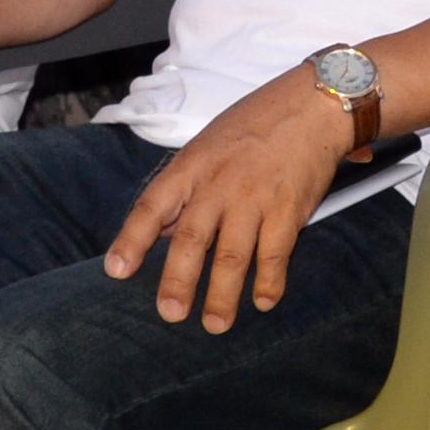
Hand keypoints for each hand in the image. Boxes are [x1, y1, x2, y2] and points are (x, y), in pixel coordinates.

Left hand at [102, 67, 353, 332]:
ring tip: (216, 324)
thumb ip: (186, 186)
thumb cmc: (257, 124)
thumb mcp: (209, 143)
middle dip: (178, 281)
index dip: (133, 239)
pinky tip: (263, 300)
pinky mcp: (289, 210)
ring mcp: (255, 198)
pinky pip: (274, 254)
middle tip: (171, 313)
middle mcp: (220, 184)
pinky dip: (269, 282)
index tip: (117, 270)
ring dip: (223, 296)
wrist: (312, 105)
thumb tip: (160, 230)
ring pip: (232, 256)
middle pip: (191, 239)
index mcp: (193, 165)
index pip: (153, 205)